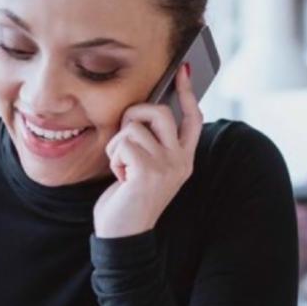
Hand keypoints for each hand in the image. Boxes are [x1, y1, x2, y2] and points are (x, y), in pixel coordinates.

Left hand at [93, 63, 202, 238]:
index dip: (188, 93)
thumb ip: (151, 142)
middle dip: (134, 115)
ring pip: (134, 126)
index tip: (184, 70)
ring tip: (122, 168)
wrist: (122, 235)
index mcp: (184, 159)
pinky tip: (120, 177)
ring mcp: (168, 165)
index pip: (192, 118)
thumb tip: (144, 109)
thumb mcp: (145, 167)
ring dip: (117, 145)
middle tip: (124, 137)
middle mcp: (181, 161)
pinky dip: (113, 158)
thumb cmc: (128, 199)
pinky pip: (123, 142)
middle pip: (159, 112)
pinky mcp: (149, 170)